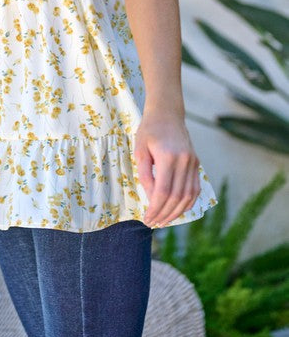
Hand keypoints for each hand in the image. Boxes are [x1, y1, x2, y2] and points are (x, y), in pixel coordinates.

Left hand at [133, 108, 200, 227]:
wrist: (167, 113)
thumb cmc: (149, 130)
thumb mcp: (140, 150)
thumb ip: (145, 175)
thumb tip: (150, 198)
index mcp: (168, 156)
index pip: (163, 191)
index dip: (155, 208)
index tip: (147, 218)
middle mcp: (184, 161)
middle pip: (176, 197)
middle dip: (164, 214)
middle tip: (153, 223)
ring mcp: (193, 162)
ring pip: (188, 196)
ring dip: (176, 212)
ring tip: (163, 221)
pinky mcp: (197, 164)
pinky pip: (195, 189)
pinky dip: (187, 203)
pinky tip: (176, 210)